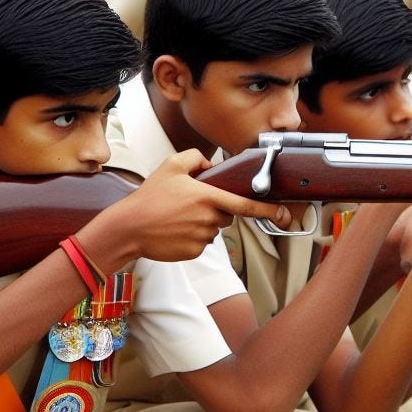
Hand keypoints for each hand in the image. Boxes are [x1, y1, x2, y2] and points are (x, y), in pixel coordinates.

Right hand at [87, 149, 292, 263]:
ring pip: (214, 229)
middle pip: (227, 215)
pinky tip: (175, 230)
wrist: (129, 228)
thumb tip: (211, 165)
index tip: (282, 214)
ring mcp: (202, 238)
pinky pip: (202, 243)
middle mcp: (209, 219)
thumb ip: (195, 158)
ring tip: (177, 217)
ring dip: (203, 223)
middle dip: (217, 209)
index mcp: (208, 197)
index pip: (245, 205)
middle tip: (191, 205)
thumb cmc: (150, 197)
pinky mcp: (194, 253)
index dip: (267, 210)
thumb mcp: (171, 166)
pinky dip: (193, 237)